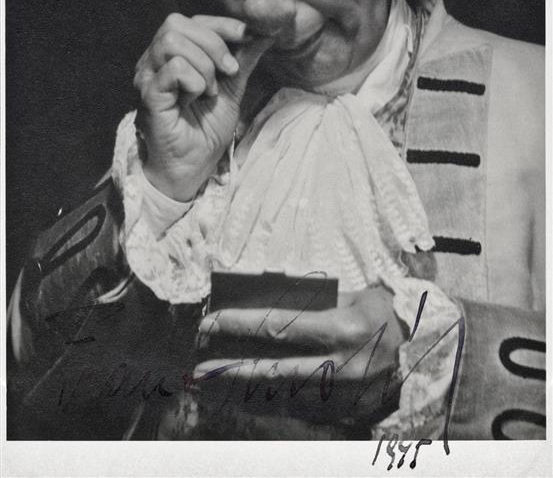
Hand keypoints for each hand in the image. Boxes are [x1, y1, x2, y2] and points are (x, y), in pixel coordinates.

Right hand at [134, 13, 271, 200]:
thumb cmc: (206, 128)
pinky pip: (173, 69)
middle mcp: (154, 61)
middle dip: (212, 43)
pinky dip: (194, 82)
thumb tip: (266, 30)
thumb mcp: (232, 86)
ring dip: (203, 65)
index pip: (192, 20)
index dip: (222, 25)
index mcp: (172, 54)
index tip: (247, 38)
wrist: (193, 166)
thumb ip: (244, 57)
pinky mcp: (149, 96)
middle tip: (228, 71)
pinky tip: (195, 100)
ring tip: (209, 91)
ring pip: (173, 43)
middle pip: (176, 23)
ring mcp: (147, 77)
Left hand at [192, 285, 406, 430]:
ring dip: (243, 392)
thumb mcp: (358, 297)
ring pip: (281, 396)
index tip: (211, 322)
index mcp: (343, 328)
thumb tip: (272, 307)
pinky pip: (298, 410)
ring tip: (212, 388)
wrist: (430, 354)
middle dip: (232, 369)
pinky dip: (267, 405)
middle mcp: (340, 365)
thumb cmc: (390, 315)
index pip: (279, 326)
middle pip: (273, 369)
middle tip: (200, 369)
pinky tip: (243, 401)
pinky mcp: (345, 412)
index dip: (241, 324)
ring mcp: (343, 394)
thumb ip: (318, 303)